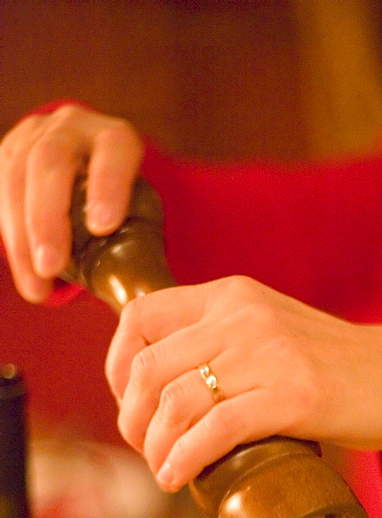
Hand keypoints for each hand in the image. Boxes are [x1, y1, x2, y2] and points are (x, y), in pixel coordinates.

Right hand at [0, 104, 142, 301]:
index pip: (114, 150)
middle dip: (47, 217)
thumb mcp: (138, 214)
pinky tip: (26, 276)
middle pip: (49, 160)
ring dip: (21, 237)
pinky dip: (10, 239)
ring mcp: (31, 138)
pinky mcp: (4, 158)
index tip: (103, 226)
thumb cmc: (122, 208)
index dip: (108, 184)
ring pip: (15, 178)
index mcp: (114, 138)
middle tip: (50, 266)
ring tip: (37, 285)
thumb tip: (143, 299)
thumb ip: (139, 243)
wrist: (84, 178)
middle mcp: (71, 128)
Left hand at [105, 275, 381, 490]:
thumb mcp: (268, 329)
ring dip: (155, 446)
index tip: (131, 405)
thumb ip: (223, 339)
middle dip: (133, 420)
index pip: (140, 318)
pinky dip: (184, 458)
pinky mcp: (294, 397)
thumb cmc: (333, 366)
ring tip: (162, 469)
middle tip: (146, 448)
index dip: (117, 367)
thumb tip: (164, 387)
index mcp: (230, 295)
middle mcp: (242, 317)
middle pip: (149, 369)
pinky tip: (176, 477)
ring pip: (176, 402)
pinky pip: (216, 429)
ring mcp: (269, 355)